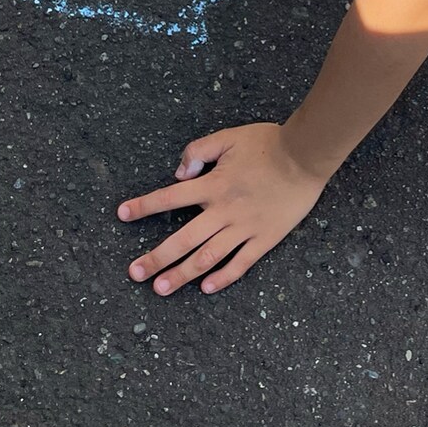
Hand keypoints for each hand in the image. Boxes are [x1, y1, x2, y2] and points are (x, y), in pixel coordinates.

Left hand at [116, 123, 326, 294]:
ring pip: (208, 257)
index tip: (122, 214)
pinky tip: (206, 288)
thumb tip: (178, 174)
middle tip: (135, 274)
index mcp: (213, 185)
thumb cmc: (268, 144)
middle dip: (156, 258)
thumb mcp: (228, 138)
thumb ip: (198, 152)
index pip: (170, 197)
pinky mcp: (265, 238)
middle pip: (183, 239)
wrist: (306, 156)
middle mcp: (224, 210)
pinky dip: (222, 277)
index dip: (144, 206)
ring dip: (182, 274)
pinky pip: (241, 263)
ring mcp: (245, 227)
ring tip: (161, 289)